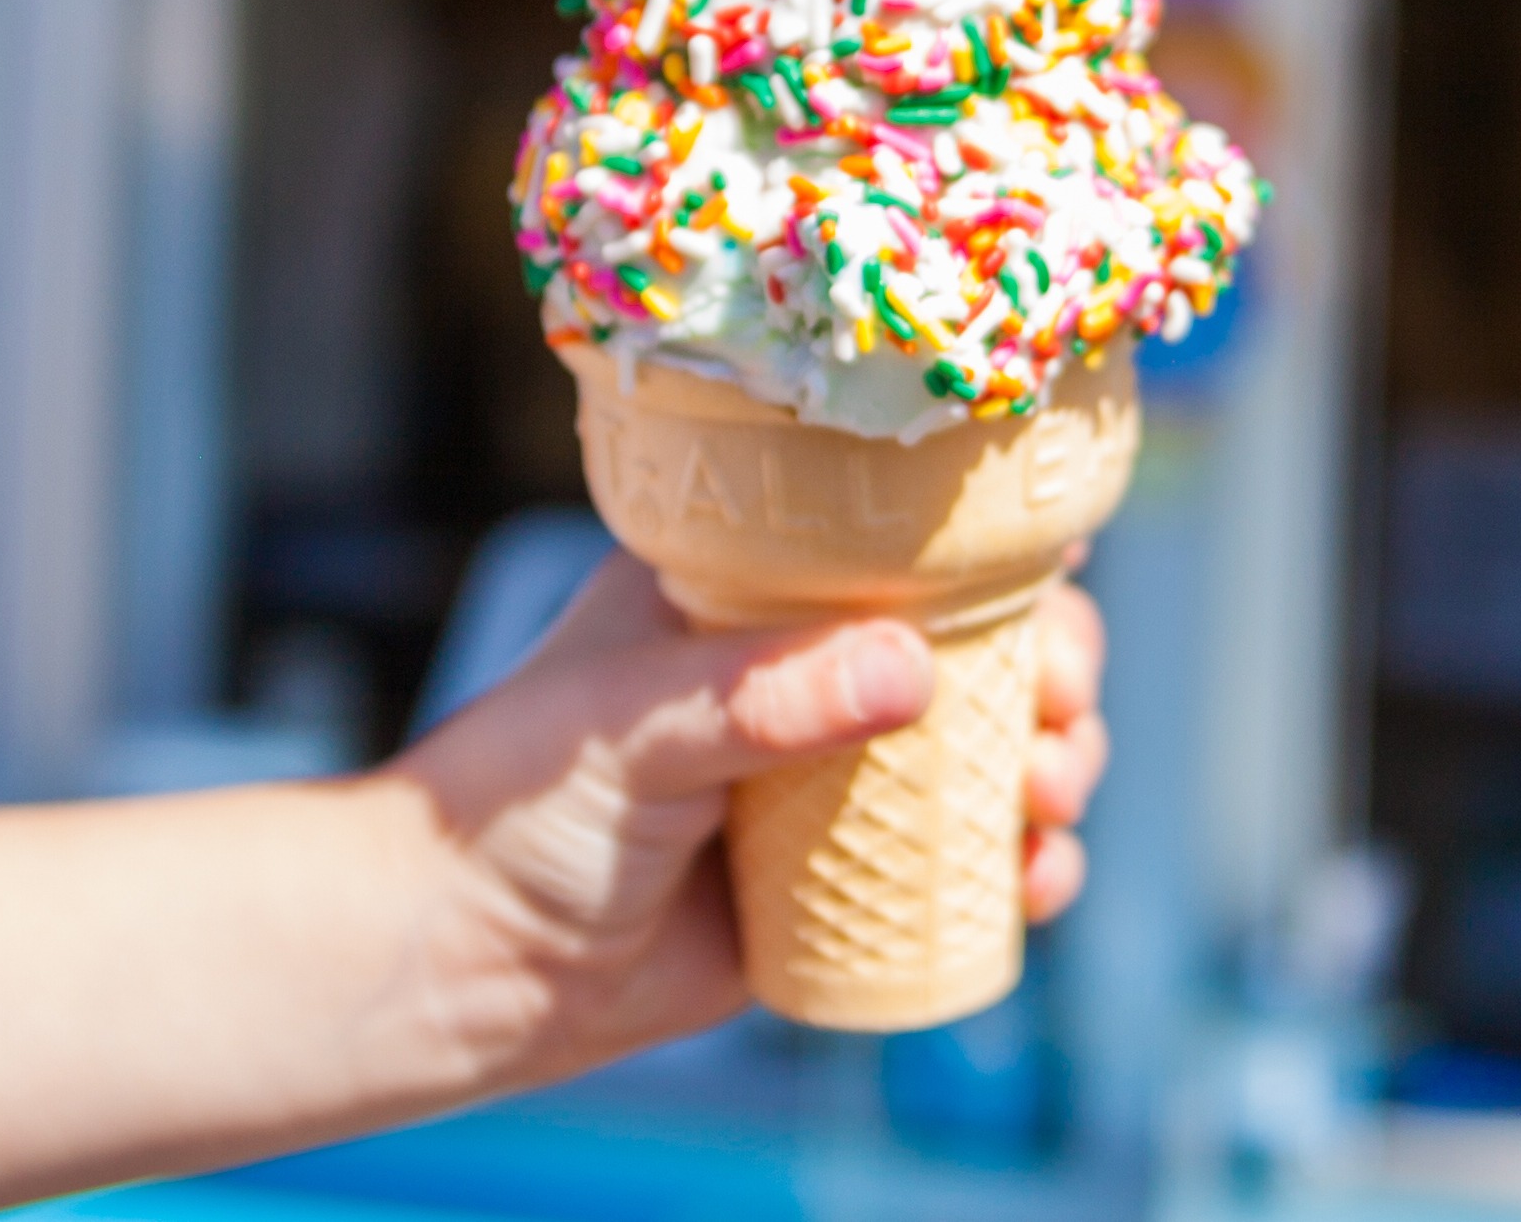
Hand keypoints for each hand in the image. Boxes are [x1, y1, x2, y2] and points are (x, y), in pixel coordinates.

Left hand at [373, 554, 1110, 1083]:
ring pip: (980, 760)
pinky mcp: (833, 887)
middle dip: (1048, 680)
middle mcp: (797, 677)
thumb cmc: (514, 813)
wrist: (460, 971)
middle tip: (1060, 719)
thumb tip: (914, 671)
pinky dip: (1016, 871)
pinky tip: (1036, 882)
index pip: (895, 549)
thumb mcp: (634, 730)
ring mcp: (823, 783)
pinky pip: (953, 869)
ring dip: (1049, 771)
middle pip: (970, 655)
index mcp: (742, 597)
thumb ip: (762, 697)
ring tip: (1049, 805)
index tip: (1055, 597)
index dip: (996, 567)